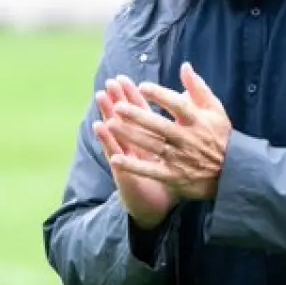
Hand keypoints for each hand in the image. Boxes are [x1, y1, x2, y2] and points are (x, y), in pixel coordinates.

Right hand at [93, 75, 175, 229]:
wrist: (158, 206)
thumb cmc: (170, 177)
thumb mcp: (178, 152)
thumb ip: (181, 128)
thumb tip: (186, 102)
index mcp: (150, 138)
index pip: (141, 112)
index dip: (133, 95)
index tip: (123, 78)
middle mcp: (136, 146)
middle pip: (126, 119)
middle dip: (118, 100)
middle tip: (108, 83)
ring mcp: (129, 159)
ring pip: (118, 133)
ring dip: (109, 116)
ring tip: (100, 97)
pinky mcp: (125, 173)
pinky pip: (117, 155)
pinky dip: (108, 141)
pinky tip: (100, 127)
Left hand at [106, 62, 231, 200]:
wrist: (232, 172)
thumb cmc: (220, 136)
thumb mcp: (215, 110)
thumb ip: (199, 88)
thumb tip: (184, 66)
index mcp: (198, 121)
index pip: (178, 105)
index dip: (161, 95)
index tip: (142, 86)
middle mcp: (188, 139)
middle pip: (160, 126)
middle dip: (138, 116)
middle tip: (118, 107)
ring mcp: (180, 159)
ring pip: (152, 145)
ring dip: (131, 136)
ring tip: (110, 125)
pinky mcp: (174, 176)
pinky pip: (151, 171)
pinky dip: (133, 166)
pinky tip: (115, 159)